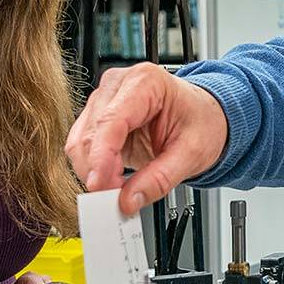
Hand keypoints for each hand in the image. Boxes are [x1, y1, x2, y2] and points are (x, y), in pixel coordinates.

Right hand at [65, 63, 228, 215]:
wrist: (203, 115)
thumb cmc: (201, 122)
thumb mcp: (192, 153)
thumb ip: (160, 179)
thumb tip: (128, 201)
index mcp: (146, 82)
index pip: (111, 120)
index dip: (101, 157)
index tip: (99, 186)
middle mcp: (119, 84)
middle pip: (90, 133)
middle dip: (98, 170)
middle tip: (116, 197)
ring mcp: (105, 99)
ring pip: (80, 141)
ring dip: (93, 171)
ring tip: (119, 187)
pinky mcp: (97, 116)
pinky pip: (82, 146)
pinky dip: (93, 167)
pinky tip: (113, 176)